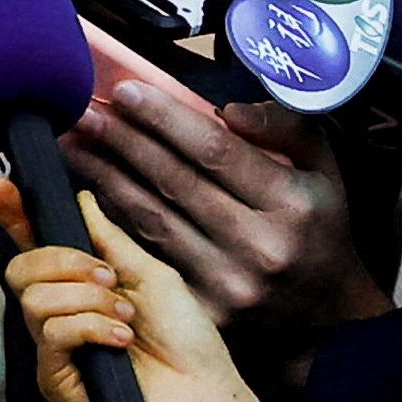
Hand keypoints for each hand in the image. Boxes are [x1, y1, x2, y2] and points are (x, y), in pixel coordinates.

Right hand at [0, 181, 289, 401]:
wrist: (201, 394)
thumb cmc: (185, 339)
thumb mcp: (150, 275)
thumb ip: (108, 239)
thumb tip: (81, 199)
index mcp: (78, 284)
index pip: (33, 244)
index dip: (13, 215)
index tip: (1, 186)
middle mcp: (58, 312)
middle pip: (19, 267)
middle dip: (62, 261)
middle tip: (107, 275)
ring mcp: (52, 346)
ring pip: (35, 299)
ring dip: (88, 299)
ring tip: (126, 316)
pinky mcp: (53, 377)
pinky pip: (51, 333)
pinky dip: (90, 328)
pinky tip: (120, 340)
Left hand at [61, 74, 388, 377]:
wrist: (327, 310)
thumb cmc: (317, 224)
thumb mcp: (323, 168)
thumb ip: (285, 127)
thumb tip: (228, 112)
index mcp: (292, 204)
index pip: (216, 152)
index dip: (165, 119)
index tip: (126, 92)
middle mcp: (261, 247)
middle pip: (174, 182)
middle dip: (122, 141)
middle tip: (83, 110)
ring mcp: (230, 283)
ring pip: (152, 219)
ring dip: (105, 176)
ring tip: (73, 143)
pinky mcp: (206, 309)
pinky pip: (148, 253)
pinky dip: (117, 219)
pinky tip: (90, 188)